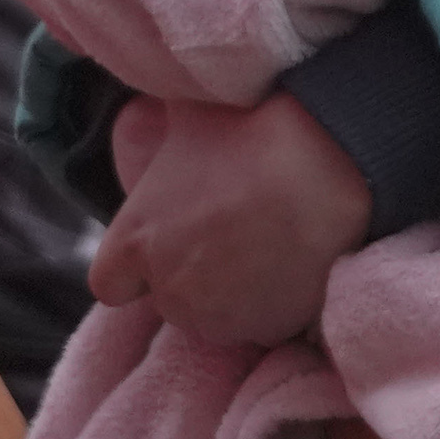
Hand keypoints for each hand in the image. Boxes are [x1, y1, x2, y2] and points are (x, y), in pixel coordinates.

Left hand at [89, 92, 372, 351]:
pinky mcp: (267, 330)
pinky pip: (262, 322)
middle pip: (167, 297)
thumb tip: (147, 107)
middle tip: (225, 232)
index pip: (109, 282)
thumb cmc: (251, 131)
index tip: (160, 242)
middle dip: (188, 274)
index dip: (131, 265)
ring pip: (214, 315)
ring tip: (264, 244)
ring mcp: (219, 317)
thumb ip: (157, 126)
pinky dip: (272, 303)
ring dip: (230, 292)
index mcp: (136, 240)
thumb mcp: (187, 112)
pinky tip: (293, 262)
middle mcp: (169, 290)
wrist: (330, 168)